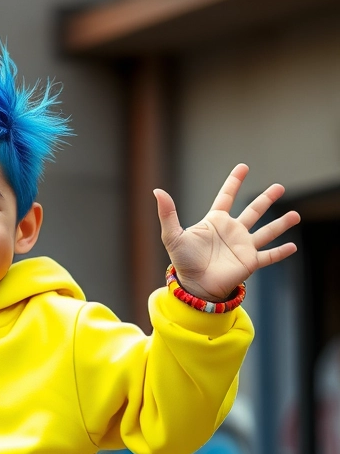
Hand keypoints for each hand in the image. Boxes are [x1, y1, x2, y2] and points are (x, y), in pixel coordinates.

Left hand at [154, 163, 299, 302]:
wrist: (194, 286)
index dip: (234, 182)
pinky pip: (268, 256)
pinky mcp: (250, 263)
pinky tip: (293, 247)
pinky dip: (280, 252)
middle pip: (253, 211)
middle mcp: (232, 232)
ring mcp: (242, 247)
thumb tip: (157, 190)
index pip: (226, 196)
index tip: (243, 167)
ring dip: (281, 223)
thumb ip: (168, 213)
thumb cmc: (183, 263)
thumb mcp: (173, 235)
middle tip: (279, 187)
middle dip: (266, 199)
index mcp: (216, 221)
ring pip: (266, 231)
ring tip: (296, 215)